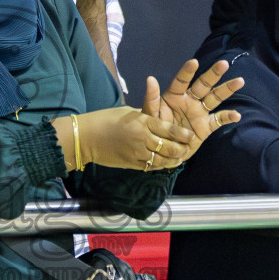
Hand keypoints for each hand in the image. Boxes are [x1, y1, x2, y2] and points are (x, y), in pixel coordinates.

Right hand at [63, 106, 193, 171]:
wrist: (87, 137)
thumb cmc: (106, 119)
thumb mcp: (128, 112)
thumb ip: (145, 115)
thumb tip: (158, 117)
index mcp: (142, 122)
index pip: (169, 130)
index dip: (183, 135)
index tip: (191, 136)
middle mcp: (143, 139)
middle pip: (169, 148)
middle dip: (181, 150)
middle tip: (187, 149)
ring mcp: (137, 154)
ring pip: (162, 161)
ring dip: (173, 161)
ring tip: (179, 159)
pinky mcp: (131, 164)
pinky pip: (150, 167)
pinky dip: (159, 166)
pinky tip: (165, 165)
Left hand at [141, 58, 242, 158]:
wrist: (162, 149)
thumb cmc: (154, 129)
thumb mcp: (150, 114)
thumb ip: (151, 98)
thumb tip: (150, 78)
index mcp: (175, 96)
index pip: (181, 81)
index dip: (187, 72)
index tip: (194, 62)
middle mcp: (190, 100)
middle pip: (203, 85)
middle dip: (213, 74)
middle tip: (223, 63)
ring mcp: (199, 112)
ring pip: (215, 98)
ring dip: (226, 89)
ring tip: (239, 81)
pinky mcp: (206, 126)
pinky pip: (218, 120)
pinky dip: (228, 117)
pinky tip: (236, 115)